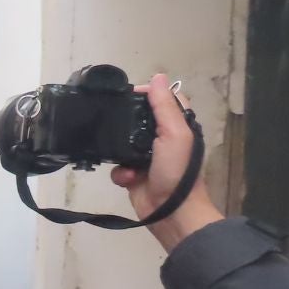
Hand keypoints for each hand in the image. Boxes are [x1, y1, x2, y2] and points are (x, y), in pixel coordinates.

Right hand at [110, 73, 222, 251]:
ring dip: (119, 149)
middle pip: (138, 118)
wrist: (171, 211)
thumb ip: (165, 106)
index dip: (148, 93)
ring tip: (122, 156)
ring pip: (123, 142)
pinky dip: (120, 172)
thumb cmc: (178, 170)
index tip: (129, 92)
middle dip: (125, 120)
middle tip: (111, 118)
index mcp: (177, 126)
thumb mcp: (174, 133)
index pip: (163, 100)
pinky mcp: (133, 175)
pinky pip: (118, 166)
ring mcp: (146, 157)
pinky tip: (127, 177)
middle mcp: (161, 138)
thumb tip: (157, 77)